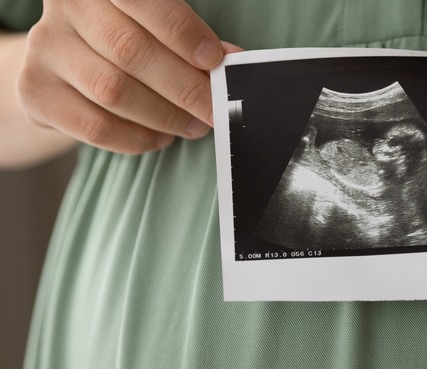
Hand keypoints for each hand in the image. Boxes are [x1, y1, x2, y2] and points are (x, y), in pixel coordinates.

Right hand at [16, 0, 240, 153]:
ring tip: (194, 125)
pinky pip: (94, 126)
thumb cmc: (126, 38)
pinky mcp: (35, 90)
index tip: (216, 61)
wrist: (66, 64)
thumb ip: (190, 40)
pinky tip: (161, 137)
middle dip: (185, 86)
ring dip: (164, 116)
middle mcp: (67, 7)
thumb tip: (232, 60)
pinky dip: (137, 138)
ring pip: (112, 90)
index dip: (183, 32)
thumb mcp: (156, 27)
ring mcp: (46, 47)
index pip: (144, 1)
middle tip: (215, 109)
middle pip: (130, 50)